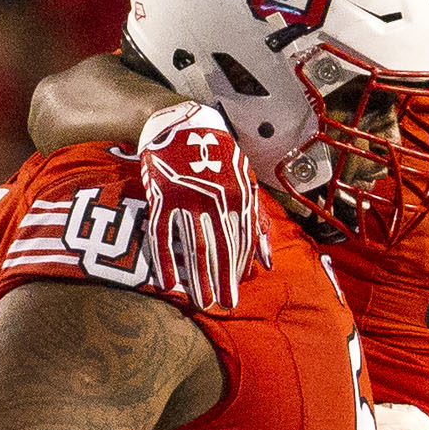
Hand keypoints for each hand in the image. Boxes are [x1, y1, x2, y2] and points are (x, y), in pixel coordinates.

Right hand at [137, 102, 268, 311]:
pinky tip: (168, 284)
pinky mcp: (162, 194)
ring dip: (198, 278)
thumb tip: (267, 263)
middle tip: (223, 306)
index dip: (239, 269)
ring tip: (200, 302)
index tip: (235, 291)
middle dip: (223, 281)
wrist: (183, 123)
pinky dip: (165, 260)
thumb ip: (258, 223)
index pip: (242, 242)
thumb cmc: (219, 159)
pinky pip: (162, 234)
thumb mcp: (247, 184)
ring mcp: (188, 196)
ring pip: (194, 245)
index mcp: (240, 196)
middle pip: (221, 249)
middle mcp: (216, 198)